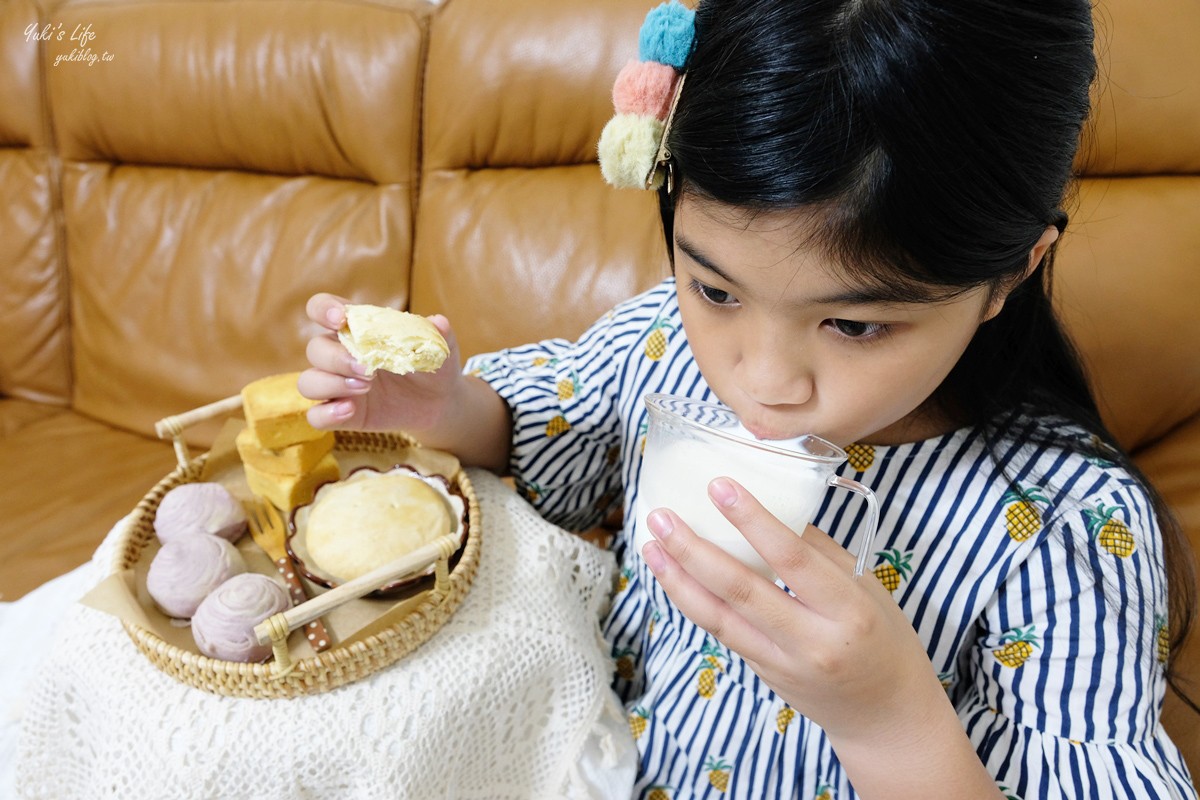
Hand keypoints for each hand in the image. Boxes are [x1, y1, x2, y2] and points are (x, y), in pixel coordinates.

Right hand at [298, 293, 463, 433]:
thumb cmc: (432, 365)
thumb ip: (438, 334)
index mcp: (356, 329)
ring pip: (308, 382)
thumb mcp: (439, 349)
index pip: (321, 308)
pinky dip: (327, 414)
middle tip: (368, 369)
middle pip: (315, 349)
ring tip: (366, 387)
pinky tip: (350, 410)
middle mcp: (339, 355)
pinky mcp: (342, 414)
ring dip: (330, 384)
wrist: (438, 402)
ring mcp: (337, 386)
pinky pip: (316, 416)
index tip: (340, 319)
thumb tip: (438, 322)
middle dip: (336, 358)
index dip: (323, 309)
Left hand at [640, 476, 950, 747]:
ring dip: (678, 578)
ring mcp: (782, 661)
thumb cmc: (884, 641)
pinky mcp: (762, 673)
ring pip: (718, 617)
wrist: (884, 717)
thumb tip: (773, 508)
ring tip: (651, 545)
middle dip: (694, 550)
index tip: (719, 487)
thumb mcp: (870, 589)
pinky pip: (721, 631)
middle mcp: (812, 639)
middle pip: (741, 589)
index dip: (752, 520)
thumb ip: (821, 552)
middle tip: (662, 516)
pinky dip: (692, 601)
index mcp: (848, 609)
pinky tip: (672, 576)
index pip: (793, 558)